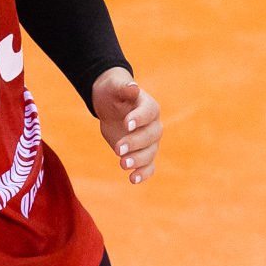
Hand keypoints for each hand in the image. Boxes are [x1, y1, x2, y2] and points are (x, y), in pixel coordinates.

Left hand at [92, 68, 161, 184]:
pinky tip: (132, 180)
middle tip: (118, 150)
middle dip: (135, 144)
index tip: (126, 124)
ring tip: (122, 164)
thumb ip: (123, 87)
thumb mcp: (114, 86)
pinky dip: (143, 173)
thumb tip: (133, 87)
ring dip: (138, 161)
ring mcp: (149, 141)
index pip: (148, 113)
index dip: (139, 119)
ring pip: (150, 153)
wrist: (112, 103)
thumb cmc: (113, 92)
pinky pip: (148, 166)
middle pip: (150, 136)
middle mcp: (153, 125)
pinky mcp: (142, 152)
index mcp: (148, 106)